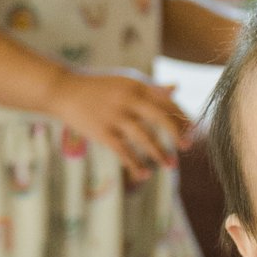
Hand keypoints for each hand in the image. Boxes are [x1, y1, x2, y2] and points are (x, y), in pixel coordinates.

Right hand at [47, 69, 192, 181]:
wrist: (62, 90)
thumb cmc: (97, 86)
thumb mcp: (125, 82)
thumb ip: (150, 87)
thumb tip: (176, 88)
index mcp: (136, 85)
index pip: (167, 100)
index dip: (182, 115)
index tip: (193, 129)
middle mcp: (128, 99)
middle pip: (160, 117)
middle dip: (177, 133)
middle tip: (187, 147)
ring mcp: (114, 116)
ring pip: (144, 138)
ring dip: (159, 153)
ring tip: (170, 166)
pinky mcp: (102, 132)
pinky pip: (124, 151)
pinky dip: (136, 164)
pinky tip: (145, 175)